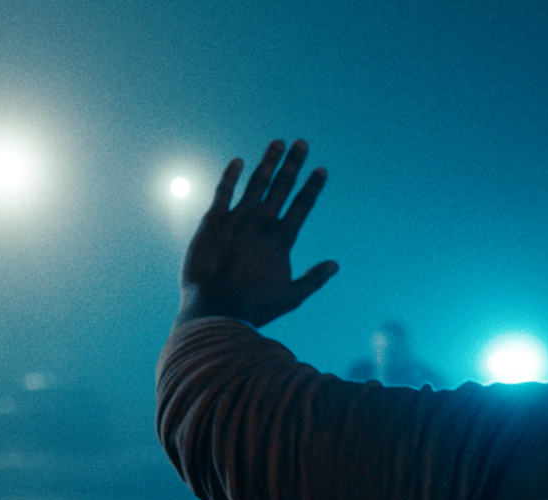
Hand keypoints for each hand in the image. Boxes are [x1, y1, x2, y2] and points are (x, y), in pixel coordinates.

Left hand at [178, 139, 338, 327]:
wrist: (216, 308)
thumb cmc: (254, 306)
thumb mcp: (291, 297)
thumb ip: (314, 278)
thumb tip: (335, 265)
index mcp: (282, 240)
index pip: (302, 205)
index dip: (313, 186)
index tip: (321, 169)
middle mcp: (261, 223)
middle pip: (282, 186)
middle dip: (294, 163)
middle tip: (302, 143)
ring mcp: (236, 219)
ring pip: (255, 183)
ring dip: (268, 162)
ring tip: (277, 143)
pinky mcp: (212, 222)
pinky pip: (223, 192)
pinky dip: (230, 175)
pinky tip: (238, 161)